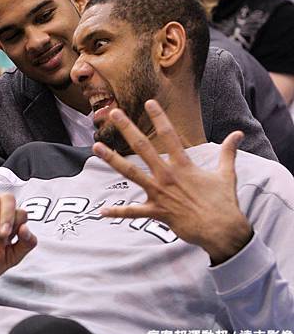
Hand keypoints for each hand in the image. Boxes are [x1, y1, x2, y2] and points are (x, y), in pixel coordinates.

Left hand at [92, 100, 251, 264]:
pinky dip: (118, 212)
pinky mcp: (157, 212)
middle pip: (144, 148)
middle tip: (114, 114)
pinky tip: (101, 211)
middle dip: (128, 129)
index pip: (170, 136)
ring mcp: (160, 193)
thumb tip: (238, 134)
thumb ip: (228, 152)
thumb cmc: (224, 203)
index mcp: (184, 166)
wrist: (223, 231)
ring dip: (112, 160)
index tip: (149, 102)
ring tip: (96, 148)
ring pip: (131, 173)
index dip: (160, 118)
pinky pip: (133, 212)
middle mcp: (168, 176)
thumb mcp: (226, 174)